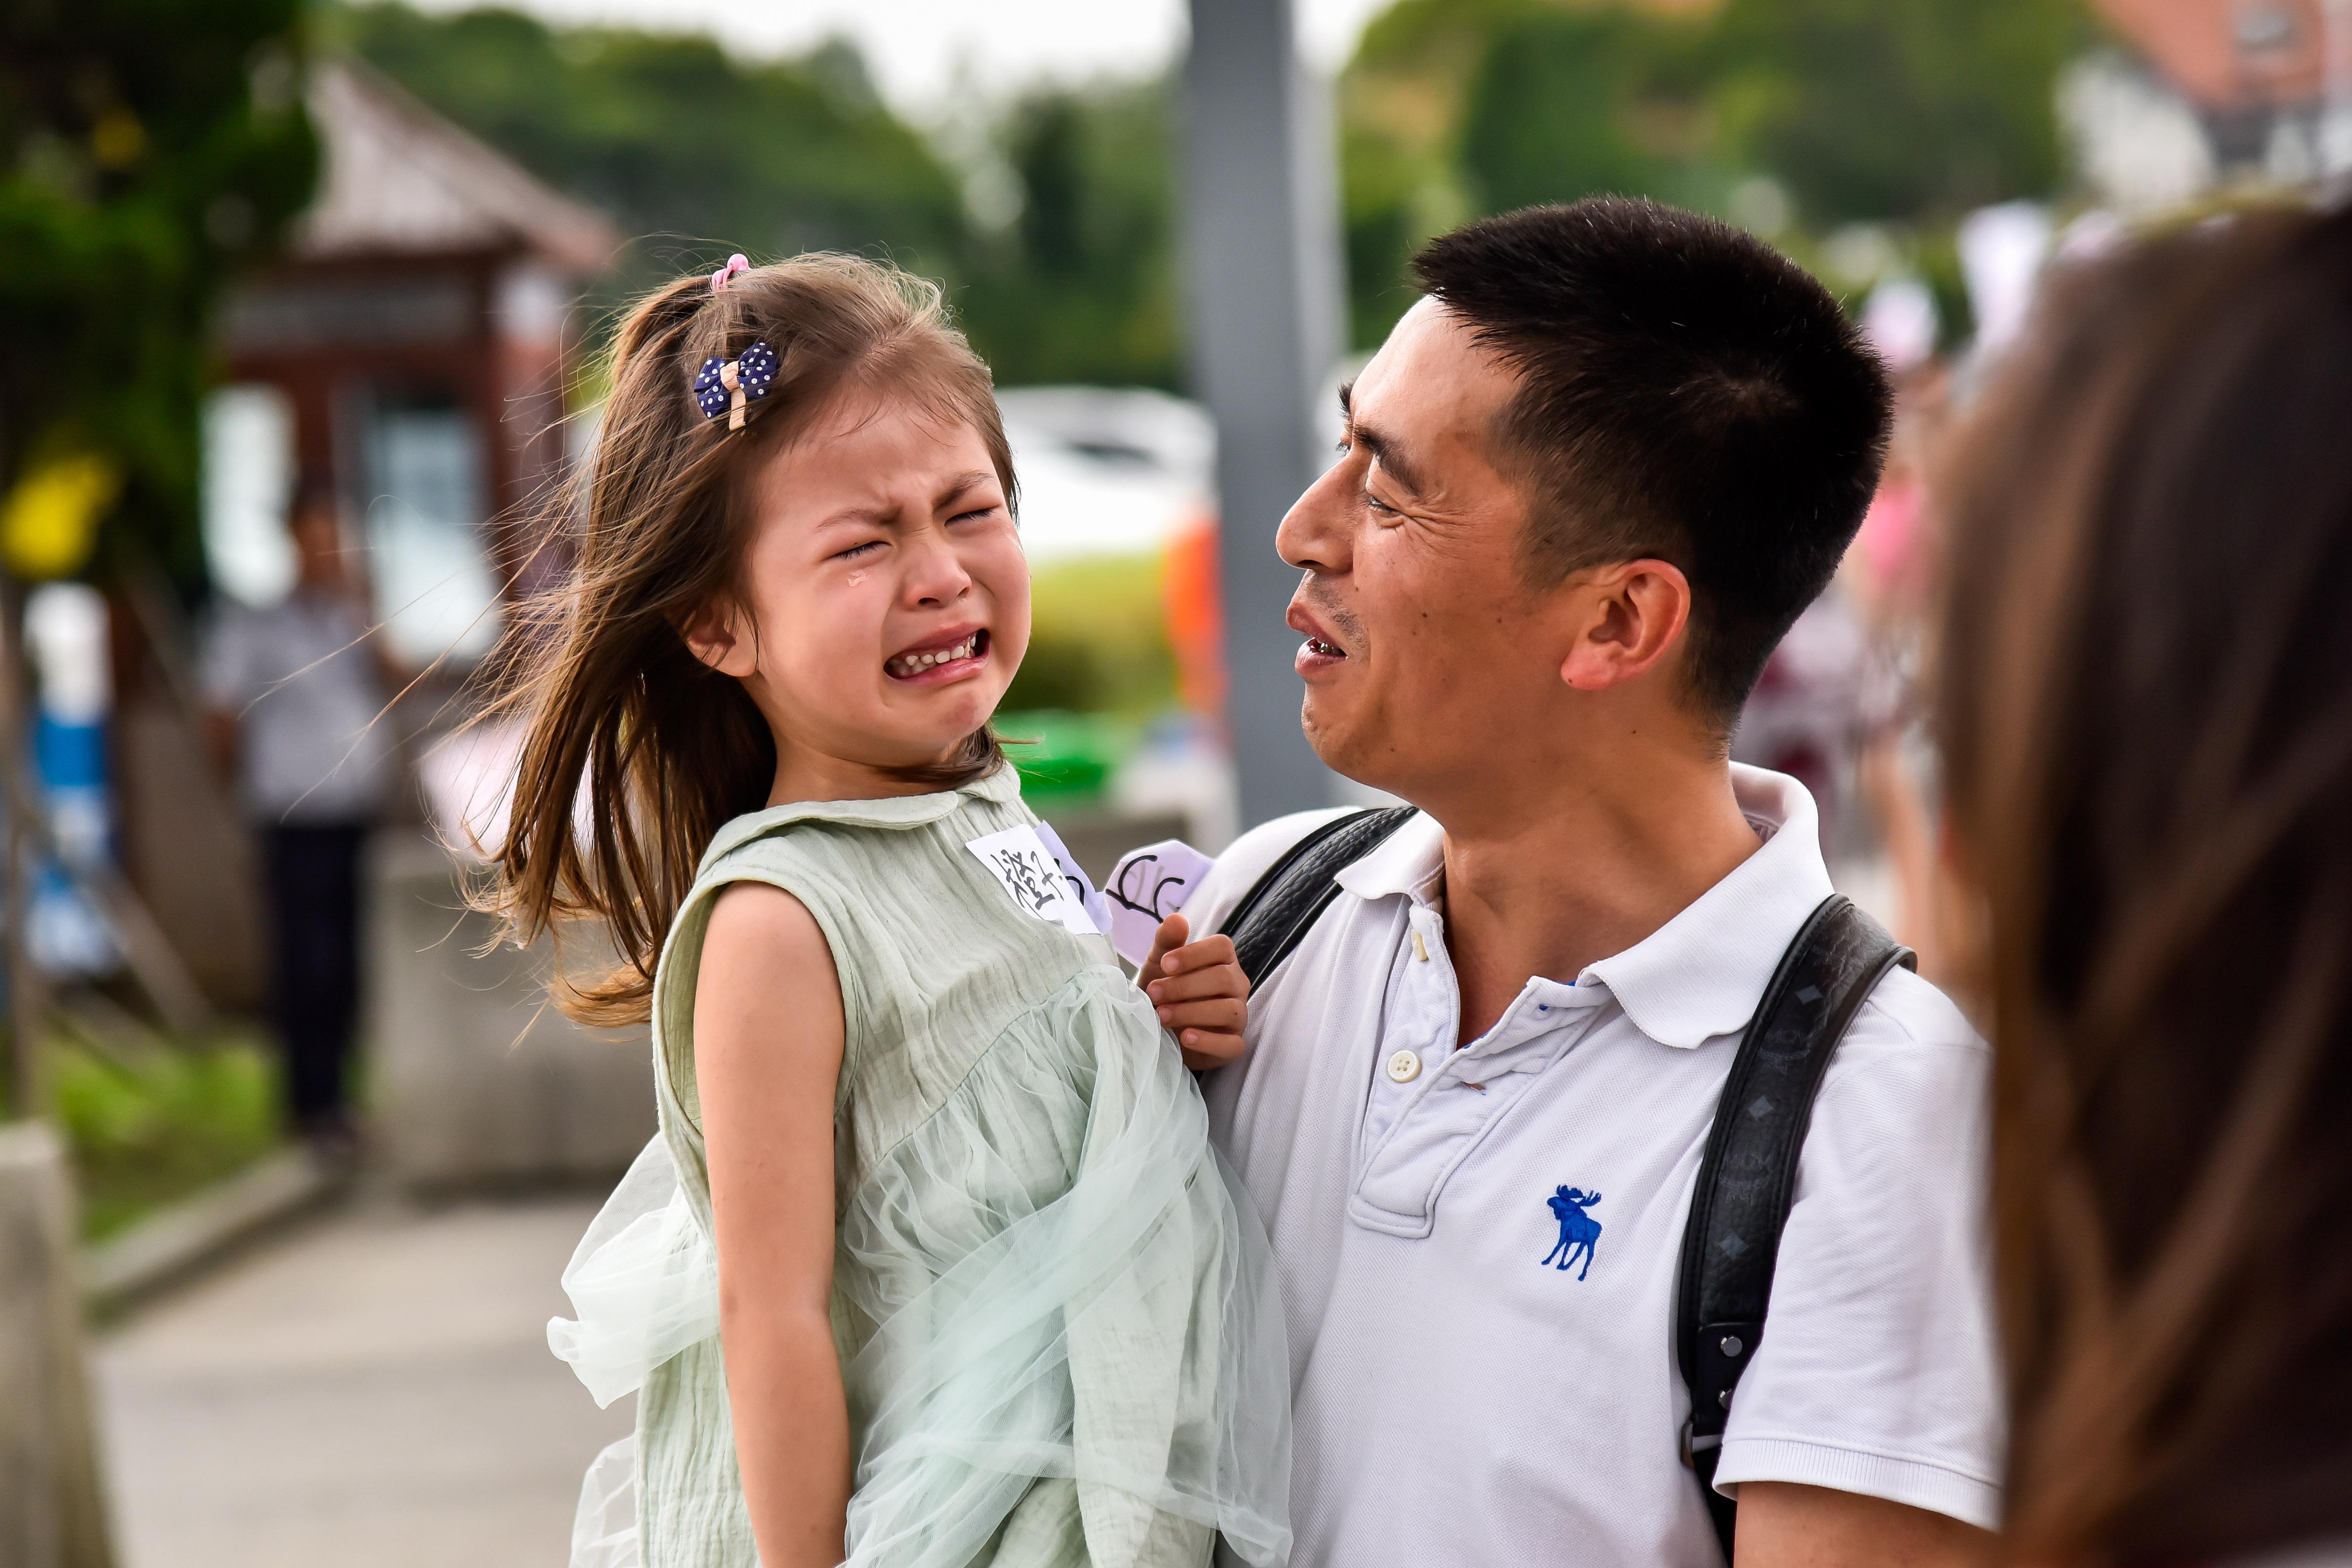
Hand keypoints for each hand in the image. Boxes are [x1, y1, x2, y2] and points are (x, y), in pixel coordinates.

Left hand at [1140, 913, 1248, 1069]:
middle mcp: (1236, 985)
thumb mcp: (1159, 965)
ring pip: (1229, 1010)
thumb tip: (1176, 919)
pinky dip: (1208, 1041)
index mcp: (1222, 961)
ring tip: (1162, 1015)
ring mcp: (1238, 1016)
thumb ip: (1167, 941)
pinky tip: (1185, 1038)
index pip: (1222, 947)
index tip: (1165, 964)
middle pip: (1223, 978)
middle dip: (1184, 986)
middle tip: (1154, 993)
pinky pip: (1232, 1044)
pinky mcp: (1233, 1045)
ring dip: (1192, 1012)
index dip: (1194, 954)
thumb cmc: (1164, 991)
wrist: (1159, 1030)